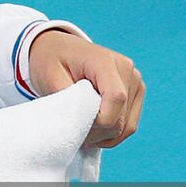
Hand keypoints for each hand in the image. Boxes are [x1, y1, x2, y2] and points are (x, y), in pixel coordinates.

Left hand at [28, 30, 144, 147]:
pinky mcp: (136, 93)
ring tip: (81, 129)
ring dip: (104, 136)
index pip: (116, 98)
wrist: (59, 49)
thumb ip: (68, 99)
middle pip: (121, 118)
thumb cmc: (51, 61)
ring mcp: (135, 81)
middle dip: (97, 133)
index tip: (77, 126)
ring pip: (127, 126)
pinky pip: (130, 125)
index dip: (100, 121)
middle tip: (73, 130)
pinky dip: (111, 134)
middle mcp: (126, 69)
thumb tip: (82, 123)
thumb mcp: (50, 77)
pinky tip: (93, 129)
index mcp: (104, 61)